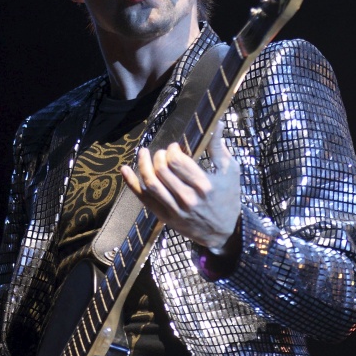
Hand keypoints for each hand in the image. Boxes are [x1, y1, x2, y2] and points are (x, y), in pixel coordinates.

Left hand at [120, 120, 240, 251]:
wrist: (224, 232)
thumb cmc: (228, 199)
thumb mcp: (230, 172)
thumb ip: (219, 148)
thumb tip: (217, 122)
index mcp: (204, 185)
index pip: (176, 161)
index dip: (172, 150)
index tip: (175, 147)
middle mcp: (188, 198)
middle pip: (162, 170)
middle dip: (159, 155)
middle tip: (163, 152)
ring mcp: (175, 209)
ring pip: (151, 184)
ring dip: (143, 165)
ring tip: (144, 154)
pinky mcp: (165, 217)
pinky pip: (144, 199)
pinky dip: (132, 184)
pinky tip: (125, 170)